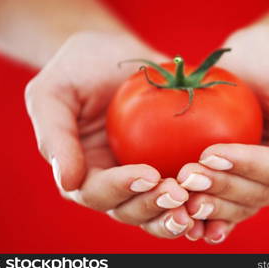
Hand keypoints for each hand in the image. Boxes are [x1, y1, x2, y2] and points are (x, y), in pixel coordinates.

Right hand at [25, 31, 194, 238]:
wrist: (111, 54)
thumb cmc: (77, 69)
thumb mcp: (52, 94)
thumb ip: (54, 135)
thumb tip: (68, 182)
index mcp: (82, 171)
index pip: (97, 192)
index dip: (121, 189)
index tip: (148, 175)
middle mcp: (112, 181)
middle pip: (129, 210)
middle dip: (153, 207)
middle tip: (179, 194)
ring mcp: (141, 176)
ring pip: (157, 210)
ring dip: (176, 213)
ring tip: (197, 204)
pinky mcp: (167, 164)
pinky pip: (182, 189)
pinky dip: (196, 199)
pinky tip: (215, 196)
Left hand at [176, 25, 268, 242]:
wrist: (252, 58)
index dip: (246, 166)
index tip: (210, 154)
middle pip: (255, 193)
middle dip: (220, 187)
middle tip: (185, 176)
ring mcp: (256, 180)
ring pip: (235, 204)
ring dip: (206, 203)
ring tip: (176, 191)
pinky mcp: (232, 178)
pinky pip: (220, 201)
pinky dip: (202, 211)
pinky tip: (181, 214)